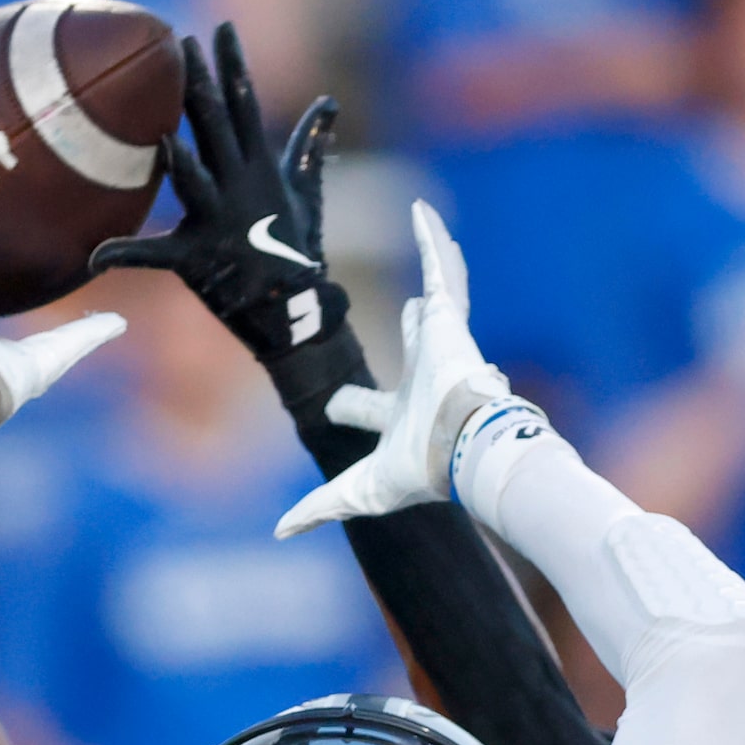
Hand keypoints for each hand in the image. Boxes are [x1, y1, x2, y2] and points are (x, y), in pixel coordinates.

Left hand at [90, 21, 347, 359]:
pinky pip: (155, 256)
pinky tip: (96, 256)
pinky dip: (125, 256)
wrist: (297, 313)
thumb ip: (309, 147)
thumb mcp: (306, 194)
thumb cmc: (298, 253)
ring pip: (194, 181)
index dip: (233, 67)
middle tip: (181, 45)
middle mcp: (239, 189)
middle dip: (198, 87)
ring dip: (178, 158)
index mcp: (261, 170)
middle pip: (215, 129)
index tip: (221, 31)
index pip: (245, 107)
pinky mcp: (197, 260)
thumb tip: (328, 104)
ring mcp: (218, 223)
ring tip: (161, 132)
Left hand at [275, 201, 511, 536]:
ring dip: (436, 270)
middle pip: (417, 343)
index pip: (371, 407)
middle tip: (409, 310)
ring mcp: (441, 344)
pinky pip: (441, 267)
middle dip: (415, 326)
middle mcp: (425, 377)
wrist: (464, 449)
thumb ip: (319, 508)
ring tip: (434, 241)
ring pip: (438, 297)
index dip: (354, 406)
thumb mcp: (357, 492)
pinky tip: (422, 212)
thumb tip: (281, 532)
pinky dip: (431, 239)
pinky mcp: (449, 317)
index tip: (340, 404)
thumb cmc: (420, 471)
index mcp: (403, 417)